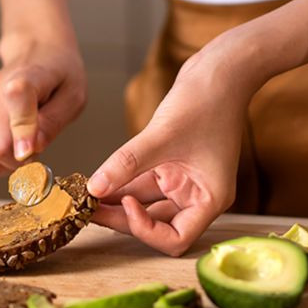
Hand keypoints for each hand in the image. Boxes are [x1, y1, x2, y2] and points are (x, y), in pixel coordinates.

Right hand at [0, 37, 85, 182]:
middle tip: (37, 152)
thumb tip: (30, 149)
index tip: (34, 150)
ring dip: (5, 166)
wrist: (37, 52)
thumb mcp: (73, 95)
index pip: (15, 103)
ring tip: (22, 151)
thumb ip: (53, 122)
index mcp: (23, 79)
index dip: (24, 134)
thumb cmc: (58, 76)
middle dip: (21, 162)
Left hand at [87, 33, 258, 255]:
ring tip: (85, 196)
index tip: (125, 205)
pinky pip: (143, 184)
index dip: (147, 230)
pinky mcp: (172, 165)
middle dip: (122, 218)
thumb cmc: (207, 100)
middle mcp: (198, 195)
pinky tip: (97, 180)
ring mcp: (184, 181)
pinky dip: (122, 183)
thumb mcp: (162, 134)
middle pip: (157, 224)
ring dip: (117, 202)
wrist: (222, 69)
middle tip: (87, 208)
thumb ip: (126, 163)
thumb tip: (95, 187)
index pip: (177, 239)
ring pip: (146, 204)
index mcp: (209, 198)